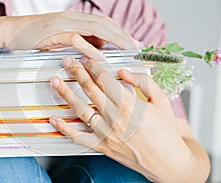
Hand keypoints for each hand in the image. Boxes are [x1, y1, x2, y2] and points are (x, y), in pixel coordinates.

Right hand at [2, 11, 140, 59]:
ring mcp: (63, 24)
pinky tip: (101, 56)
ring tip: (127, 48)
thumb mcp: (62, 39)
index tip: (134, 43)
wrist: (11, 31)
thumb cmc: (36, 37)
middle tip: (137, 46)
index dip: (121, 32)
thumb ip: (80, 41)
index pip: (104, 24)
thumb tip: (99, 49)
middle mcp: (73, 18)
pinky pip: (75, 39)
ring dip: (113, 38)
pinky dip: (89, 48)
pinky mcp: (53, 33)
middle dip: (123, 35)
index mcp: (76, 20)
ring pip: (95, 28)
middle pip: (105, 24)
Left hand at [49, 56, 194, 181]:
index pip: (105, 80)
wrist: (167, 162)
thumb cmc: (165, 132)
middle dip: (77, 72)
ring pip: (80, 109)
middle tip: (67, 62)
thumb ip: (144, 82)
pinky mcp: (101, 146)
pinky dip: (64, 129)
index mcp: (130, 104)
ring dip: (66, 94)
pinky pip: (78, 137)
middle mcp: (114, 118)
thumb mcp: (162, 101)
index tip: (86, 58)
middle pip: (90, 90)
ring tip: (55, 81)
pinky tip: (54, 119)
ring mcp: (106, 133)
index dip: (93, 66)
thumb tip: (124, 72)